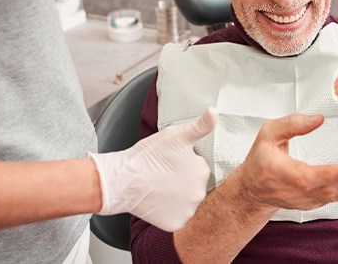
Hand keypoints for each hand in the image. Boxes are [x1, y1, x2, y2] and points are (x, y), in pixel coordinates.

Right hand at [90, 108, 216, 230]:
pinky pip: (178, 218)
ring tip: (160, 188)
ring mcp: (188, 211)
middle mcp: (200, 193)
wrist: (123, 180)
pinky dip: (170, 212)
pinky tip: (158, 202)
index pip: (198, 168)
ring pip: (187, 202)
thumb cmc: (148, 156)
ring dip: (178, 197)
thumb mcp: (176, 135)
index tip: (169, 163)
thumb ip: (200, 126)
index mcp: (202, 171)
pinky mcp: (176, 224)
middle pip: (194, 186)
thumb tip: (214, 111)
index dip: (183, 164)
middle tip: (163, 175)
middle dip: (183, 181)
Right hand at [237, 113, 337, 211]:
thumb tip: (318, 119)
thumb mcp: (267, 134)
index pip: (308, 177)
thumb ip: (291, 124)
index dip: (330, 175)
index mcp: (283, 174)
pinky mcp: (317, 202)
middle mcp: (298, 191)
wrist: (254, 190)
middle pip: (331, 188)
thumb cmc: (261, 160)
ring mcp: (309, 200)